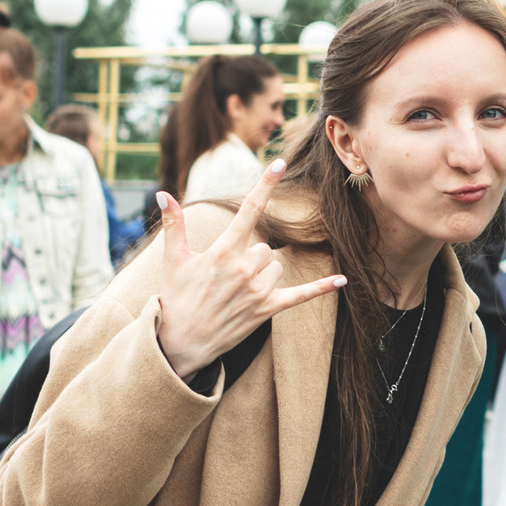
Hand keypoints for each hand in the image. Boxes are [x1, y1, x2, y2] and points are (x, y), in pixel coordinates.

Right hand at [151, 163, 347, 380]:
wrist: (180, 342)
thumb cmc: (176, 297)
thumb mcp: (173, 259)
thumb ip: (173, 224)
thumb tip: (162, 192)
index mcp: (223, 251)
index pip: (248, 210)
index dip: (265, 184)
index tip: (280, 163)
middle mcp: (243, 269)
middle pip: (265, 247)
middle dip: (250, 257)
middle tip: (226, 278)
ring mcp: (258, 290)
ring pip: (275, 267)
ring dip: (262, 275)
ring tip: (236, 292)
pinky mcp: (267, 309)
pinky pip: (301, 295)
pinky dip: (321, 287)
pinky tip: (343, 279)